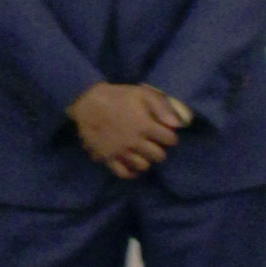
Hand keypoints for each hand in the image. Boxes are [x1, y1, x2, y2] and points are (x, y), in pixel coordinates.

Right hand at [69, 80, 185, 178]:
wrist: (88, 102)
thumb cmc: (117, 96)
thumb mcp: (142, 93)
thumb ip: (162, 107)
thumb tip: (177, 125)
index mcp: (145, 125)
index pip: (170, 140)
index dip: (171, 137)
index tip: (166, 134)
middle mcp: (135, 142)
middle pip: (159, 156)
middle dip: (160, 150)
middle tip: (155, 144)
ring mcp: (121, 152)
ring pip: (143, 166)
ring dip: (147, 160)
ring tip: (144, 153)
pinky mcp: (108, 158)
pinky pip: (123, 173)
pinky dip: (131, 172)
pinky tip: (134, 167)